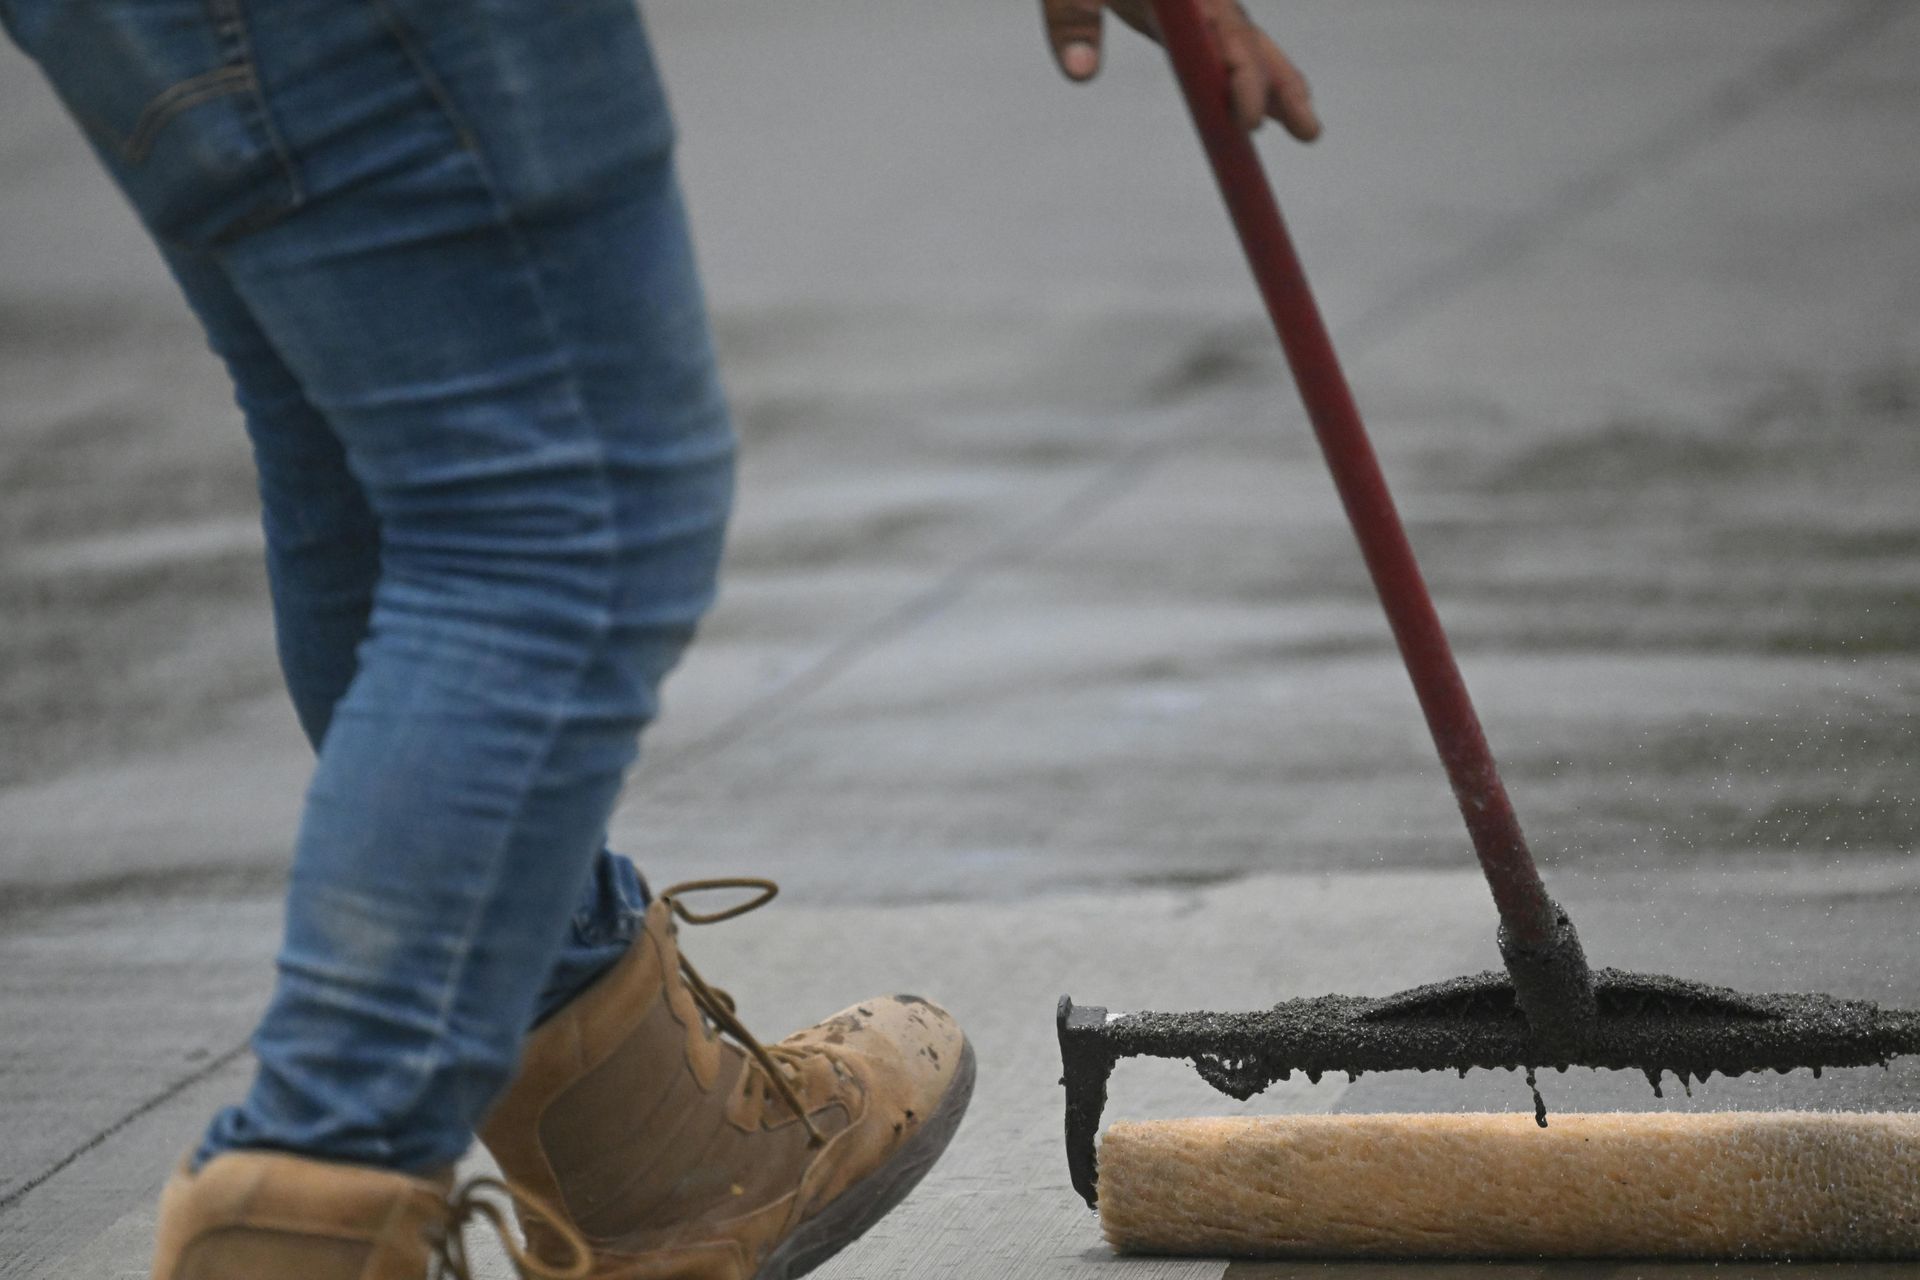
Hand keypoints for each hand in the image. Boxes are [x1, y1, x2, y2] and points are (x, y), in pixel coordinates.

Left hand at [1041, 0, 1320, 139]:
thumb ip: (1073, 24)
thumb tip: (1081, 73)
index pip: (1226, 34)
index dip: (1243, 78)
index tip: (1248, 123)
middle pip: (1251, 42)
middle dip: (1280, 88)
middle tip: (1309, 134)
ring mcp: (1202, 8)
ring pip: (1250, 46)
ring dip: (1278, 87)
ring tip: (1306, 130)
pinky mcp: (1194, 17)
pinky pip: (1231, 49)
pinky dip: (1253, 78)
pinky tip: (1267, 113)